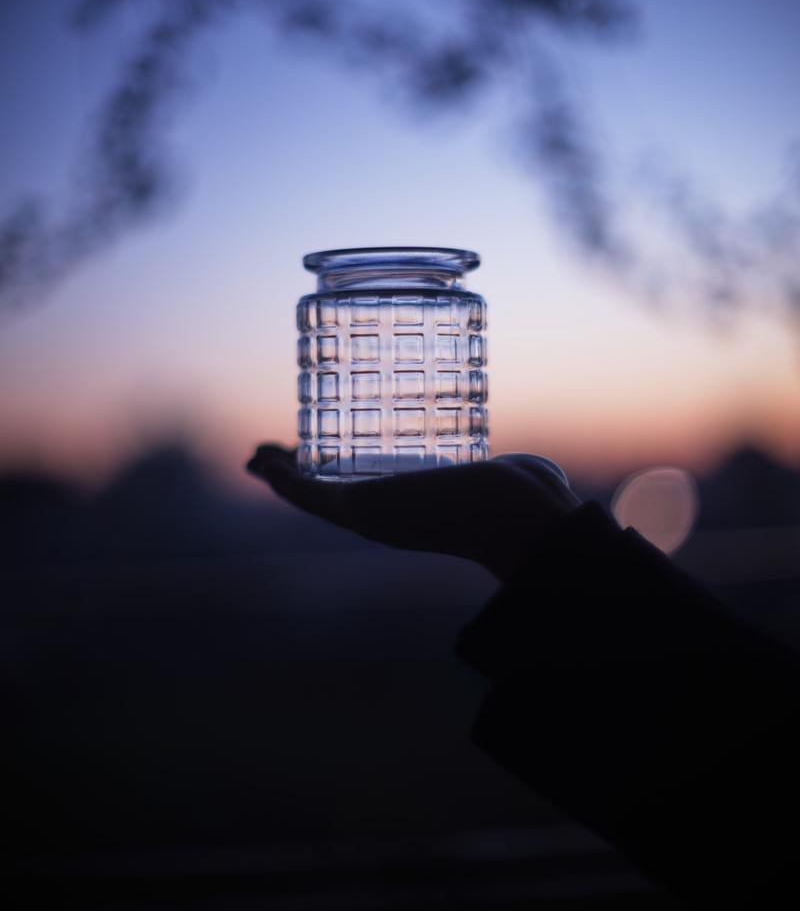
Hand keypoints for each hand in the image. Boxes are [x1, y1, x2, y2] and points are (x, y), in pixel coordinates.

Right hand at [246, 445, 580, 580]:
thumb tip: (542, 468)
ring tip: (256, 455)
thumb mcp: (518, 475)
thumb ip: (525, 470)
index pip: (368, 491)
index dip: (340, 473)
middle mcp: (388, 515)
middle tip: (274, 452)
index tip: (322, 450)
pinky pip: (308, 496)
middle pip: (329, 494)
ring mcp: (371, 515)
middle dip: (300, 474)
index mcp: (415, 507)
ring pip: (311, 495)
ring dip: (279, 475)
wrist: (519, 515)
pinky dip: (280, 481)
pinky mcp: (361, 510)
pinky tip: (261, 462)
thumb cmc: (527, 499)